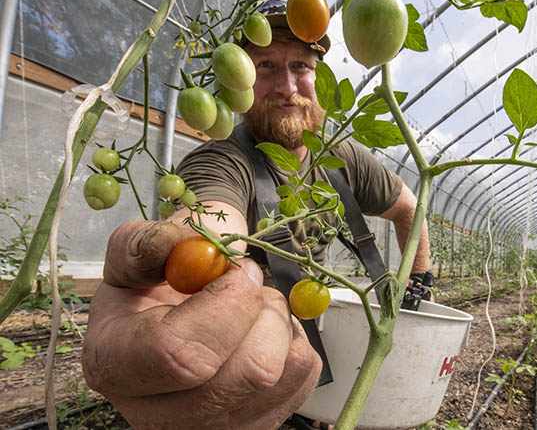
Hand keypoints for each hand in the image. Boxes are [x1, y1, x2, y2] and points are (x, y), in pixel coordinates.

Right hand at [82, 221, 321, 429]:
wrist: (180, 301)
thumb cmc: (160, 278)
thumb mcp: (134, 250)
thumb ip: (143, 243)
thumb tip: (178, 248)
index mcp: (115, 364)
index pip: (180, 353)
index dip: (227, 304)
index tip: (238, 271)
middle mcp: (158, 413)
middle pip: (249, 371)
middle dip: (263, 309)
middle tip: (250, 282)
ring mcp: (210, 427)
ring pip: (280, 373)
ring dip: (280, 322)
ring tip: (254, 307)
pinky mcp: (255, 425)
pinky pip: (302, 377)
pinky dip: (295, 340)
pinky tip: (263, 331)